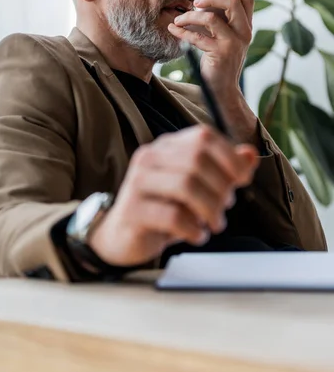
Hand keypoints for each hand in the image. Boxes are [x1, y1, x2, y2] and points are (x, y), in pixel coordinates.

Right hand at [88, 124, 258, 266]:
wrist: (123, 235)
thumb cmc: (165, 208)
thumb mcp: (197, 186)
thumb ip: (223, 169)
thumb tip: (249, 154)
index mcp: (167, 146)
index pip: (203, 136)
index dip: (230, 157)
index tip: (242, 180)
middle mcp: (150, 157)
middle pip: (197, 160)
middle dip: (221, 186)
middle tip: (224, 207)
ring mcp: (138, 182)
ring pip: (185, 185)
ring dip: (210, 208)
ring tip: (214, 223)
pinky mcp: (132, 210)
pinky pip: (171, 216)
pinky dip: (193, 228)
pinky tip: (196, 234)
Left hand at [167, 0, 252, 94]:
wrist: (222, 89)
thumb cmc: (219, 59)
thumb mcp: (224, 37)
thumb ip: (221, 20)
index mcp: (246, 26)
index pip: (248, 0)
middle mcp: (244, 33)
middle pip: (232, 4)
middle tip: (197, 0)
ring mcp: (234, 43)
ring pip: (212, 19)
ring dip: (190, 16)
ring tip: (178, 20)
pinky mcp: (220, 54)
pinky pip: (198, 37)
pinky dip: (182, 32)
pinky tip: (173, 30)